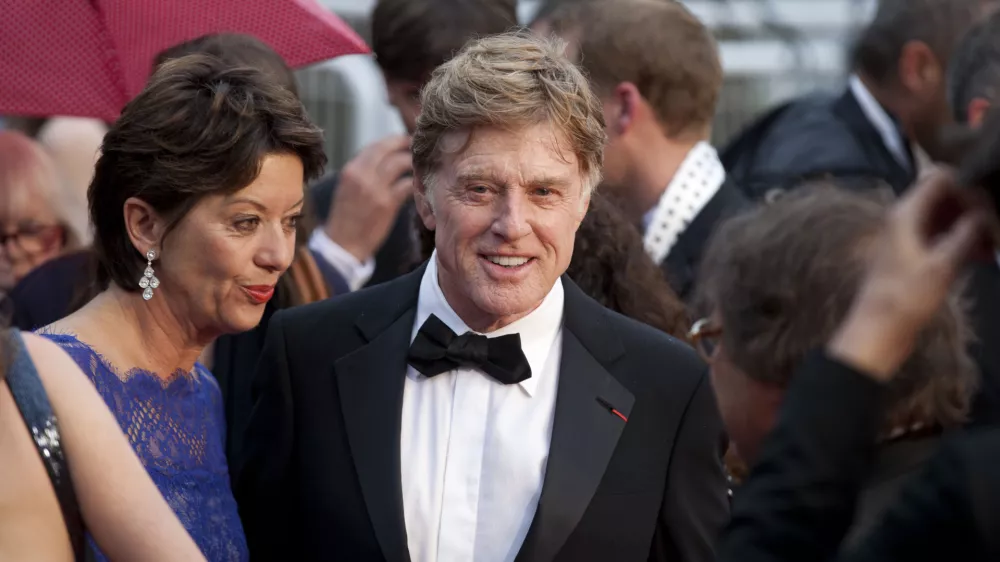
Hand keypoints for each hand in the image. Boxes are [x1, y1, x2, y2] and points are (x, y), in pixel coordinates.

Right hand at [325, 135, 412, 261]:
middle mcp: (361, 175)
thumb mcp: (347, 189)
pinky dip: (415, 183)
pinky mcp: (387, 204)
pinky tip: (420, 185)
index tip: (403, 141)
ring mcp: (374, 188)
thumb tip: (384, 161)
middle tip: (417, 145)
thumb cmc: (347, 219)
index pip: (374, 146)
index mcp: (350, 170)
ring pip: (400, 162)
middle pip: (387, 148)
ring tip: (420, 165)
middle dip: (404, 143)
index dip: (391, 141)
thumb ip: (363, 173)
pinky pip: (407, 184)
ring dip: (413, 162)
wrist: (343, 245)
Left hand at [829, 170, 994, 380]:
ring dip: (970, 226)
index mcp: (905, 213)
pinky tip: (985, 255)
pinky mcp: (913, 255)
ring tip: (994, 242)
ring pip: (945, 218)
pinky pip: (941, 238)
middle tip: (995, 224)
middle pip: (944, 196)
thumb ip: (965, 233)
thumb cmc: (906, 297)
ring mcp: (908, 237)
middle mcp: (904, 219)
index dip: (968, 184)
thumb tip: (985, 212)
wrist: (878, 331)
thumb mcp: (942, 264)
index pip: (939, 177)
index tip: (988, 203)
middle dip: (973, 206)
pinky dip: (961, 242)